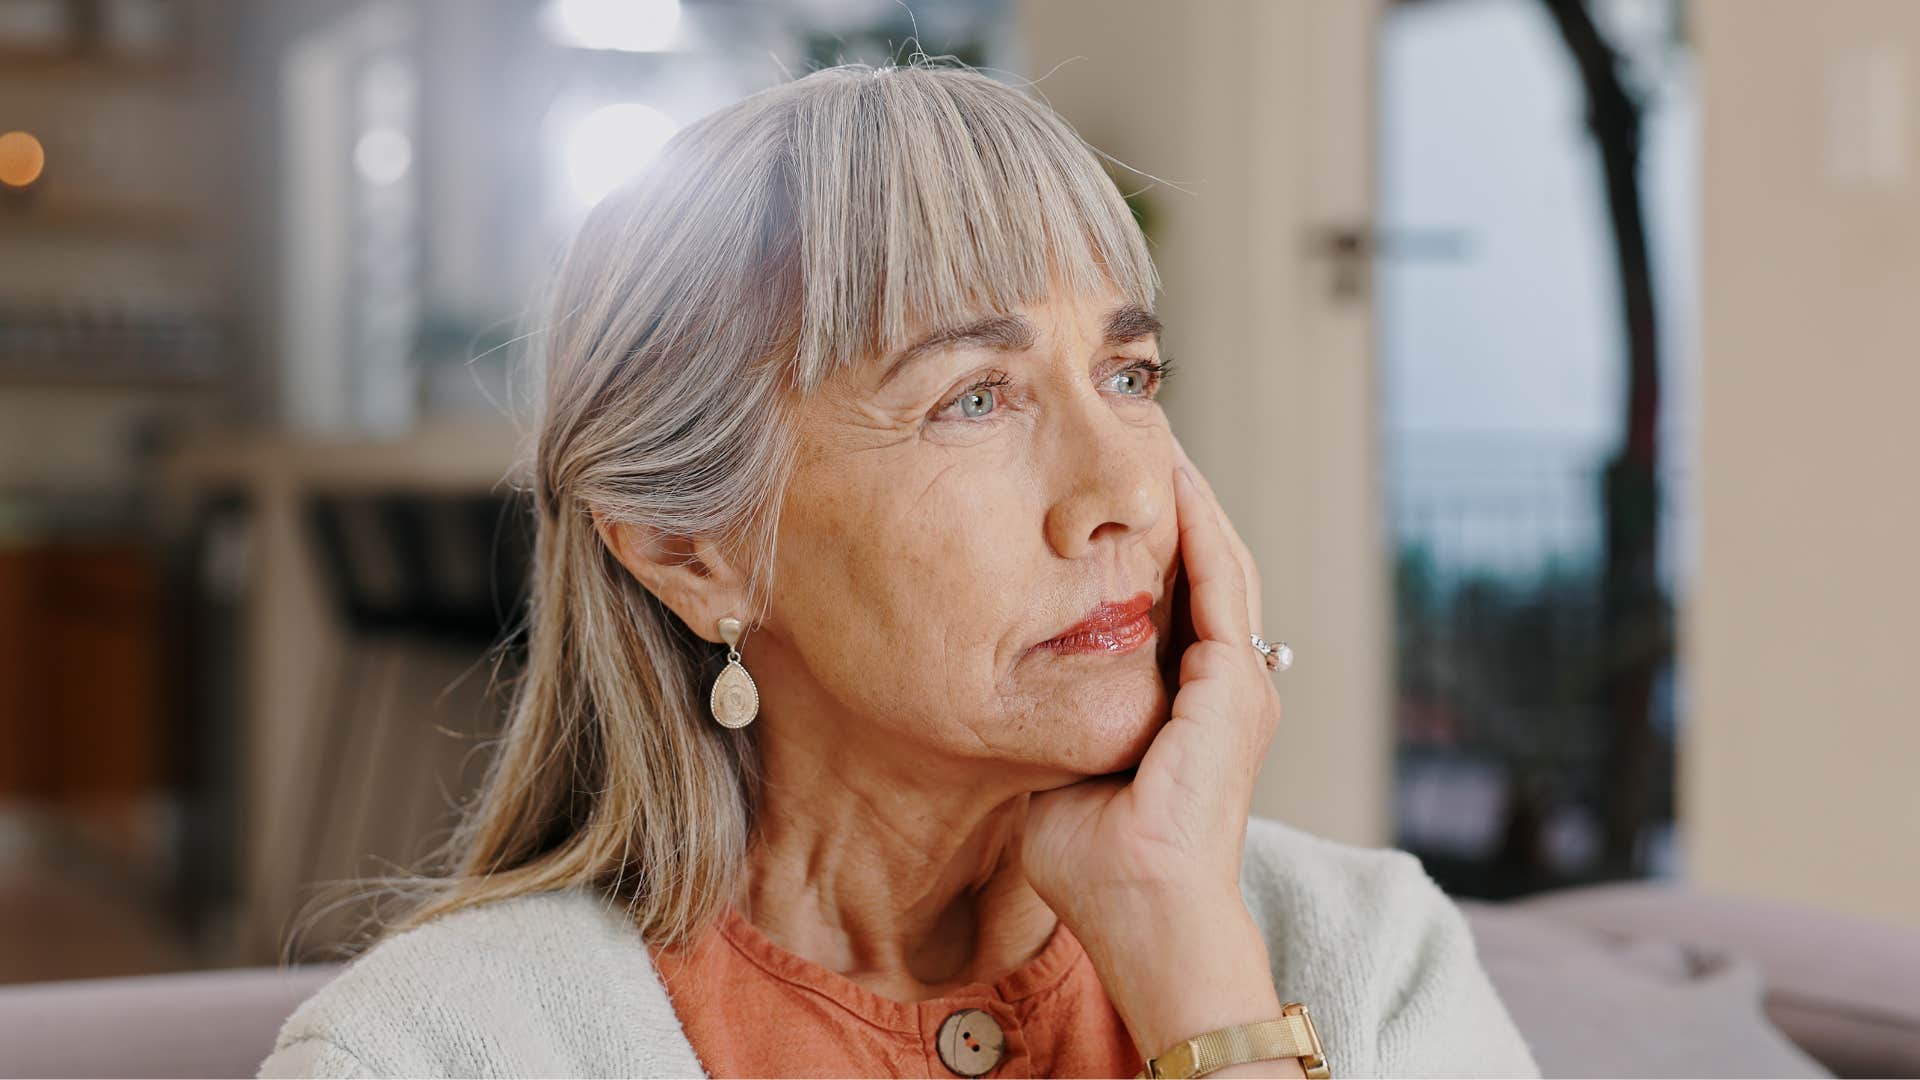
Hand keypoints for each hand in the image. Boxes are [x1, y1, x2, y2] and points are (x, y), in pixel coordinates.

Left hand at [1021, 436, 1290, 1068]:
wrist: (1143, 915)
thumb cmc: (1094, 866)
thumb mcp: (1059, 773)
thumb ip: (1045, 723)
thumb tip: (994, 692)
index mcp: (1188, 706)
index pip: (1171, 601)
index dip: (1145, 542)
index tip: (1107, 493)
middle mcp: (1224, 687)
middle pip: (1203, 568)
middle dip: (1176, 502)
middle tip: (1144, 434)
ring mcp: (1238, 686)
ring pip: (1220, 562)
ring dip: (1192, 498)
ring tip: (1161, 437)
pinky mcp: (1234, 687)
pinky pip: (1219, 582)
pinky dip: (1199, 525)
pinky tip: (1173, 476)